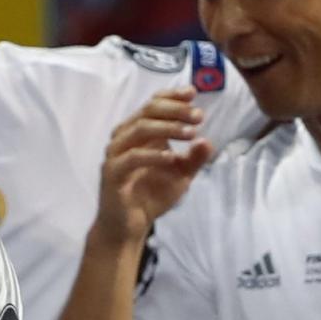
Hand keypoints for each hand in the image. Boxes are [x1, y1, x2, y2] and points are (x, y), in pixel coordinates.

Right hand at [92, 88, 213, 248]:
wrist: (129, 225)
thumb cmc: (151, 196)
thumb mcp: (181, 176)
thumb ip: (194, 159)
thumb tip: (208, 140)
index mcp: (139, 133)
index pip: (152, 104)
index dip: (172, 95)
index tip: (193, 93)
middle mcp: (125, 138)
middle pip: (148, 111)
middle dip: (176, 110)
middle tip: (199, 116)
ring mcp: (116, 154)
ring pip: (139, 128)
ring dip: (167, 127)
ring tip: (191, 134)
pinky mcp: (112, 172)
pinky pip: (132, 157)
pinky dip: (153, 154)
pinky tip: (171, 157)